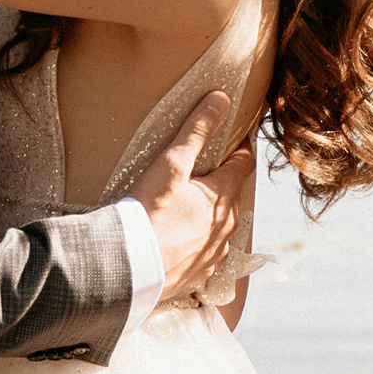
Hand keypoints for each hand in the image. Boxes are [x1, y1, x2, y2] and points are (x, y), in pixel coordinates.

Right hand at [136, 94, 257, 311]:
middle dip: (220, 183)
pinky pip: (203, 255)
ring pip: (218, 228)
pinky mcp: (198, 274)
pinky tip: (177, 242)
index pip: (244, 163)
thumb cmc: (150, 212)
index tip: (234, 139)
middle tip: (201, 174)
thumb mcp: (171, 164)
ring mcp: (214, 254)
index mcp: (224, 196)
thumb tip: (221, 99)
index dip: (239, 148)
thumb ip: (196, 130)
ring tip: (184, 211)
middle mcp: (227, 227)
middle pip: (230, 197)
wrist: (129, 267)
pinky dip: (194, 245)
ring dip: (207, 218)